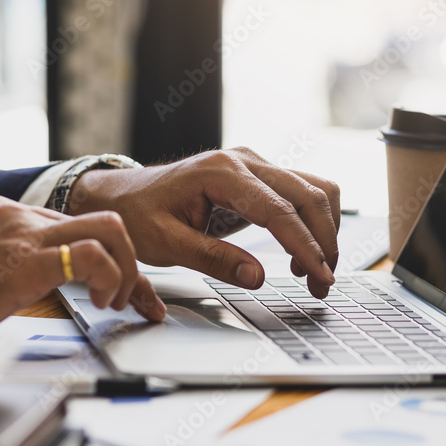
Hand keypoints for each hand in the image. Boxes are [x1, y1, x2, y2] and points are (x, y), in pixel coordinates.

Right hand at [0, 196, 164, 347]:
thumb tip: (9, 297)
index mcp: (2, 216)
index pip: (71, 225)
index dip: (102, 257)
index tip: (116, 283)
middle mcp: (17, 215)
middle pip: (99, 220)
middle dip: (127, 260)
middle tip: (127, 297)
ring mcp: (23, 233)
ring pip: (109, 229)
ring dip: (126, 269)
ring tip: (117, 303)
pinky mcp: (27, 260)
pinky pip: (94, 256)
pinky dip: (111, 280)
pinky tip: (101, 305)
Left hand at [70, 147, 340, 297]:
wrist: (122, 195)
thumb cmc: (137, 216)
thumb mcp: (166, 244)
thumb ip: (212, 259)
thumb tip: (257, 277)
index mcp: (220, 173)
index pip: (278, 210)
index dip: (305, 246)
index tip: (319, 276)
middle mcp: (243, 160)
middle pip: (307, 195)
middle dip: (323, 242)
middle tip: (322, 285)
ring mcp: (253, 164)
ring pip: (311, 190)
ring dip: (323, 231)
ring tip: (312, 273)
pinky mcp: (257, 176)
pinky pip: (300, 192)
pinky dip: (310, 222)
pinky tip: (298, 254)